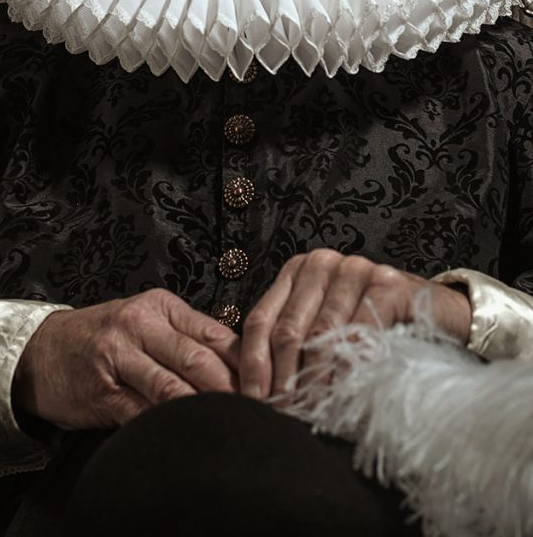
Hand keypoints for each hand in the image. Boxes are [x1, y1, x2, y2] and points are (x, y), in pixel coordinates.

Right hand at [13, 289, 240, 429]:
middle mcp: (139, 326)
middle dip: (232, 390)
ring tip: (228, 424)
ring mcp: (119, 358)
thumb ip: (188, 338)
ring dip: (204, 409)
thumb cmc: (101, 338)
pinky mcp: (103, 393)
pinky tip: (186, 434)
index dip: (245, 362)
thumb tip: (242, 363)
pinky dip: (168, 426)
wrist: (41, 352)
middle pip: (199, 360)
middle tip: (258, 410)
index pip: (214, 333)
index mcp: (159, 306)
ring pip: (173, 387)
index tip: (268, 385)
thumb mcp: (145, 322)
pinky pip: (143, 413)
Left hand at [239, 249, 471, 399]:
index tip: (253, 400)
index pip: (261, 319)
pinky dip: (351, 369)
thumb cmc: (372, 324)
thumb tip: (244, 371)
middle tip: (283, 416)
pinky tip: (347, 395)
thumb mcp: (324, 328)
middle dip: (283, 380)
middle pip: (288, 330)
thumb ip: (287, 342)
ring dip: (316, 382)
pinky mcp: (388, 283)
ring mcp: (355, 269)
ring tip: (312, 413)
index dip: (253, 364)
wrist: (436, 313)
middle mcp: (321, 263)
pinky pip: (360, 333)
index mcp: (297, 271)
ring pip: (323, 336)